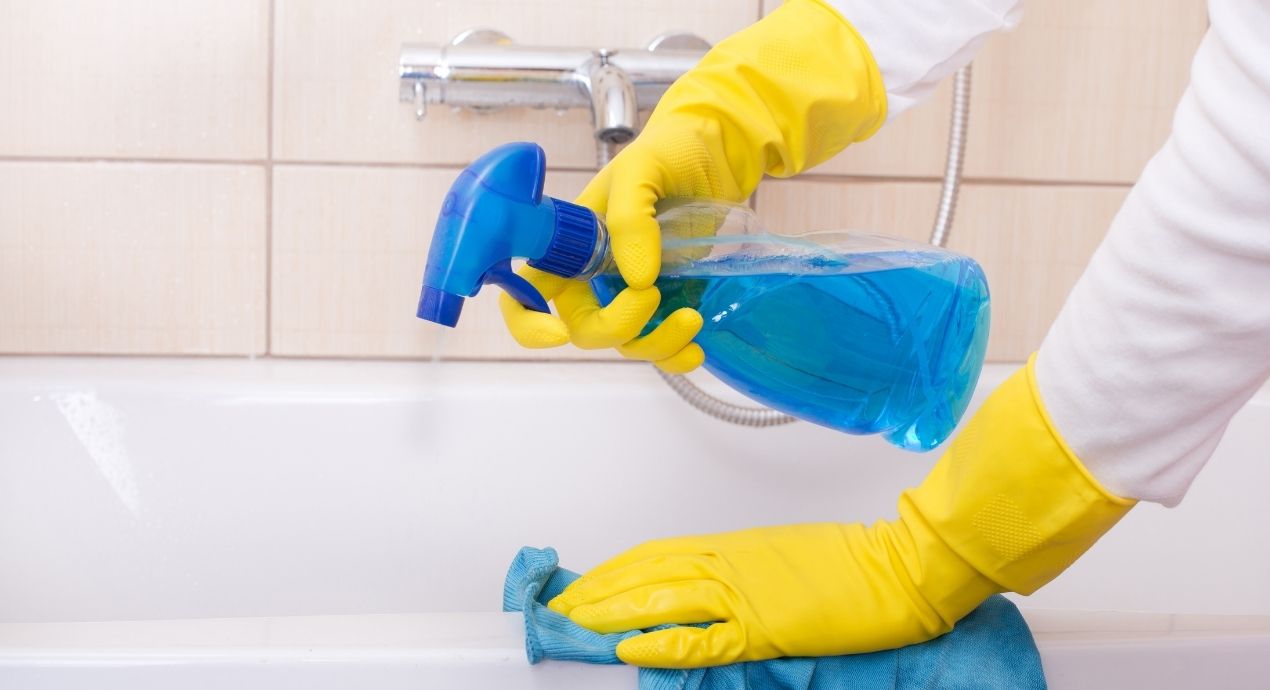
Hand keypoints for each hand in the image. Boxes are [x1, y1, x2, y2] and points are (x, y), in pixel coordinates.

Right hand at [499, 0, 887, 370]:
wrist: (718, 155)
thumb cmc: (669, 152)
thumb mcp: (643, 170)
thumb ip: (630, 218)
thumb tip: (637, 279)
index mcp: (571, 244)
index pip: (527, 291)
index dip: (528, 322)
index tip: (557, 333)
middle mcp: (594, 274)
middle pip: (584, 328)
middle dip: (617, 327)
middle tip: (654, 295)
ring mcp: (630, 293)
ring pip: (626, 343)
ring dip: (656, 343)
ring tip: (694, 318)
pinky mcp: (667, 303)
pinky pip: (660, 347)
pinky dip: (675, 356)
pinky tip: (696, 349)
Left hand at [549, 358, 1135, 667]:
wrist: (903, 564)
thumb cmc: (851, 563)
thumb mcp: (783, 560)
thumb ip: (738, 576)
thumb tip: (700, 595)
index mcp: (731, 546)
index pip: (653, 557)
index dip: (610, 574)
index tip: (577, 587)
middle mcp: (727, 562)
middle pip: (644, 577)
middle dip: (594, 594)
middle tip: (552, 609)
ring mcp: (744, 593)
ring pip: (659, 601)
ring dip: (610, 614)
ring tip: (569, 626)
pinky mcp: (767, 626)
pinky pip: (704, 637)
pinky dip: (663, 642)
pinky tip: (629, 648)